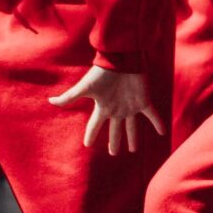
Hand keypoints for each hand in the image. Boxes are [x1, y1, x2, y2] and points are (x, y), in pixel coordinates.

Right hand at [49, 63, 164, 154]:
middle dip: (114, 142)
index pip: (95, 126)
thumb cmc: (102, 73)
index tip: (87, 145)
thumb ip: (69, 97)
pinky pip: (152, 114)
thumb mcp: (85, 87)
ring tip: (133, 150)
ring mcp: (131, 106)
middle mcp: (117, 109)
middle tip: (114, 153)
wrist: (121, 59)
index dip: (91, 135)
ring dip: (133, 138)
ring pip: (132, 126)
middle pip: (115, 130)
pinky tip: (163, 132)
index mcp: (103, 107)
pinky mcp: (144, 101)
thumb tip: (50, 101)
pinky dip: (158, 123)